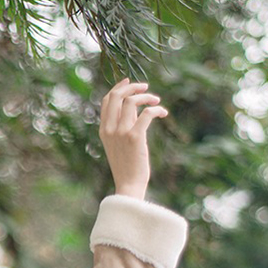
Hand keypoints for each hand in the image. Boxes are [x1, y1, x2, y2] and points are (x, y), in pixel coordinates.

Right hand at [99, 77, 166, 199]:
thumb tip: (131, 109)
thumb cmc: (126, 166)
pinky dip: (157, 109)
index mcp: (103, 129)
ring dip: (147, 97)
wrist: (128, 185)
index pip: (107, 100)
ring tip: (156, 101)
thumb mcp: (117, 145)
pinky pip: (147, 114)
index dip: (119, 87)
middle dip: (132, 87)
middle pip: (117, 96)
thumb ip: (120, 127)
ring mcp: (121, 132)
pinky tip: (163, 113)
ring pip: (131, 101)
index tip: (129, 82)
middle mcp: (110, 129)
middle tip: (146, 88)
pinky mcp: (135, 137)